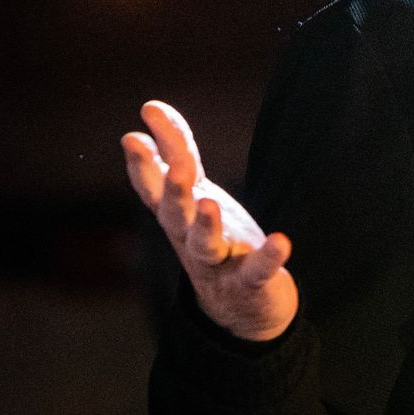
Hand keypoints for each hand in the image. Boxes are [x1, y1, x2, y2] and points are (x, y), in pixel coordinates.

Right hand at [122, 100, 297, 342]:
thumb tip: (149, 110)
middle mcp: (189, 239)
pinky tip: (281, 242)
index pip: (153, 189)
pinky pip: (257, 270)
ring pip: (205, 245)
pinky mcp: (249, 281)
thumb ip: (176, 153)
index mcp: (176, 216)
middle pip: (174, 216)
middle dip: (173, 192)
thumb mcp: (195, 193)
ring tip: (209, 205)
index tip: (132, 137)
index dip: (143, 165)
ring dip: (205, 226)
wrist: (240, 304)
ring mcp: (218, 262)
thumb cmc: (213, 236)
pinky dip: (268, 257)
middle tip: (177, 169)